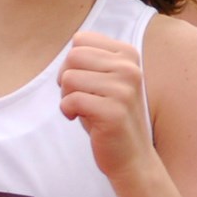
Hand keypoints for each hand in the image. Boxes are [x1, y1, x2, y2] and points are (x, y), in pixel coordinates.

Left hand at [58, 31, 154, 180]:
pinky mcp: (113, 112)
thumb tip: (71, 46)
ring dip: (66, 96)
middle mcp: (129, 69)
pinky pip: (71, 101)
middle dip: (66, 78)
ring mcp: (123, 90)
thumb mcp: (105, 80)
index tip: (81, 81)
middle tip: (76, 97)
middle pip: (73, 56)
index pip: (81, 39)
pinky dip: (67, 111)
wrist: (131, 156)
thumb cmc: (109, 116)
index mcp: (128, 55)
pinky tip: (80, 119)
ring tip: (80, 109)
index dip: (72, 61)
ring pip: (69, 78)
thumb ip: (92, 59)